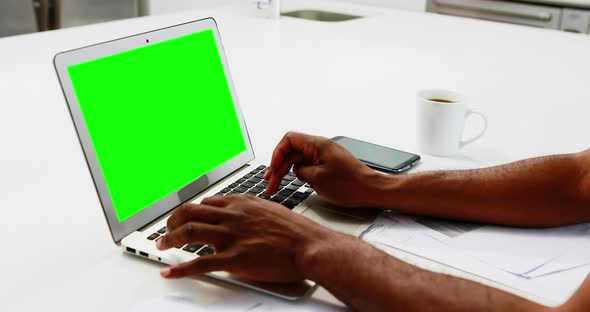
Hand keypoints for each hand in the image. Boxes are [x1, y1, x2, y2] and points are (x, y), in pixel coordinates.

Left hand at [156, 194, 330, 282]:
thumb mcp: (272, 210)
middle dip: (173, 220)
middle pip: (191, 212)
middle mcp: (232, 215)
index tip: (187, 217)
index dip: (192, 211)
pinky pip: (199, 262)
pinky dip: (180, 269)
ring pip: (189, 232)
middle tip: (166, 230)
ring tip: (161, 245)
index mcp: (242, 203)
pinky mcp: (233, 258)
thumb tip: (245, 216)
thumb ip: (253, 211)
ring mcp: (231, 236)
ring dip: (169, 239)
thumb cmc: (297, 231)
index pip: (208, 202)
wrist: (309, 245)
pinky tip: (169, 272)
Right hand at [264, 132, 383, 207]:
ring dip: (287, 171)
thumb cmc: (350, 185)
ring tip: (277, 185)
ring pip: (299, 159)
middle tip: (270, 184)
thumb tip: (295, 170)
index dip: (276, 154)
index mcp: (317, 144)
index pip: (288, 140)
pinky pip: (309, 165)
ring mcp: (325, 155)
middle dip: (278, 167)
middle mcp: (320, 146)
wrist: (371, 190)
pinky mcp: (329, 164)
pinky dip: (299, 173)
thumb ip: (300, 171)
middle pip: (292, 151)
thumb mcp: (317, 179)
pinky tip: (295, 183)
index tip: (272, 170)